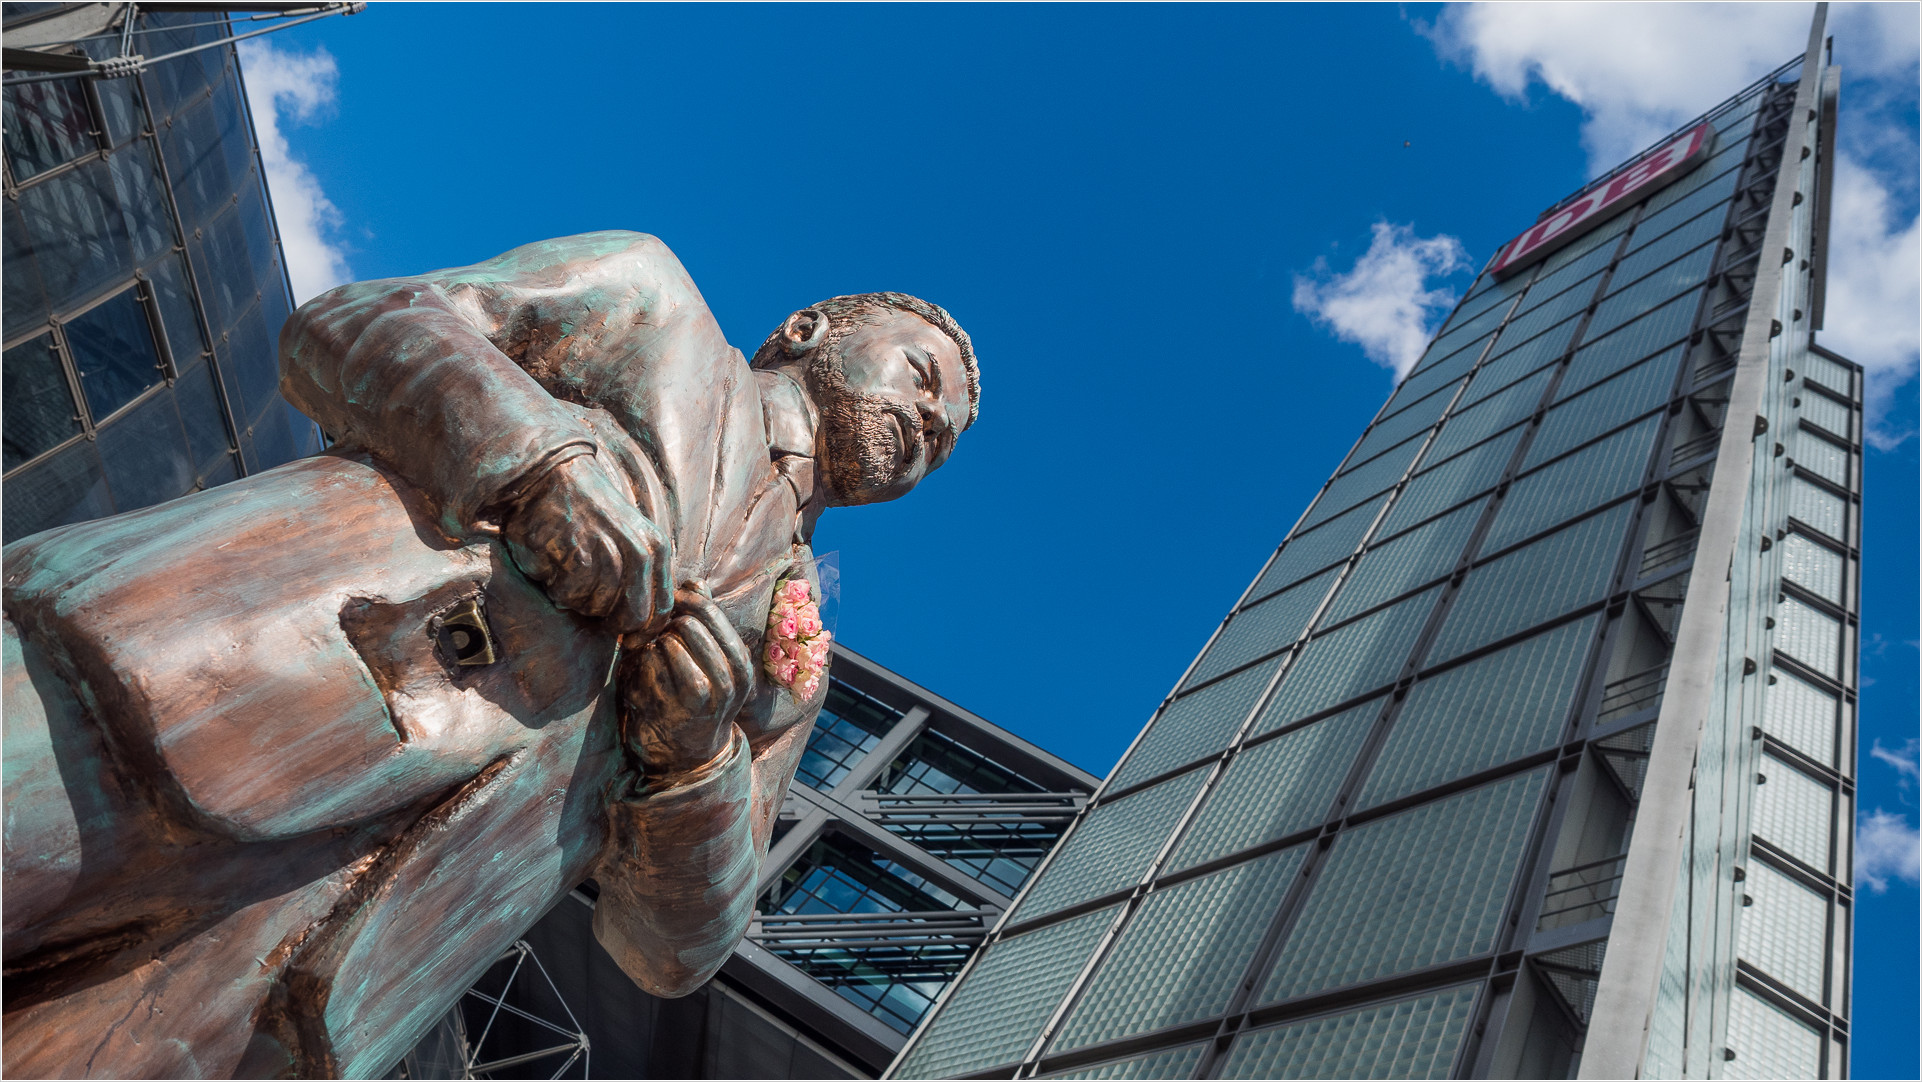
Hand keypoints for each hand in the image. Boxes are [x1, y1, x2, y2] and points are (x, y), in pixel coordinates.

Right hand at [502, 455, 673, 634]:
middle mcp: (636, 551)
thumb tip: (647, 627)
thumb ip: (645, 576)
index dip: (643, 633)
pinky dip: (556, 586)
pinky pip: (567, 594)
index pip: (660, 611)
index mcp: (656, 548)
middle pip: (630, 618)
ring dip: (577, 599)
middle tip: (590, 600)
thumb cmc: (592, 513)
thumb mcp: (633, 536)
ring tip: (569, 570)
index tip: (626, 639)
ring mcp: (605, 552)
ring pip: (594, 608)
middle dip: (609, 621)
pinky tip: (554, 561)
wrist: (553, 475)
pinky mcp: (572, 553)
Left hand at [620, 584, 755, 778]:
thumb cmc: (695, 702)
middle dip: (663, 625)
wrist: (688, 760)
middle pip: (687, 624)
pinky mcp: (674, 710)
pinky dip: (640, 666)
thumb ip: (703, 621)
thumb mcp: (709, 661)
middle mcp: (729, 679)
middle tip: (650, 633)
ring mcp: (703, 696)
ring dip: (651, 645)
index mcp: (740, 663)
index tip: (664, 606)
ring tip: (647, 656)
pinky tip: (640, 676)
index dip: (680, 601)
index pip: (709, 610)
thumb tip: (695, 580)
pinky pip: (650, 666)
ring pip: (669, 643)